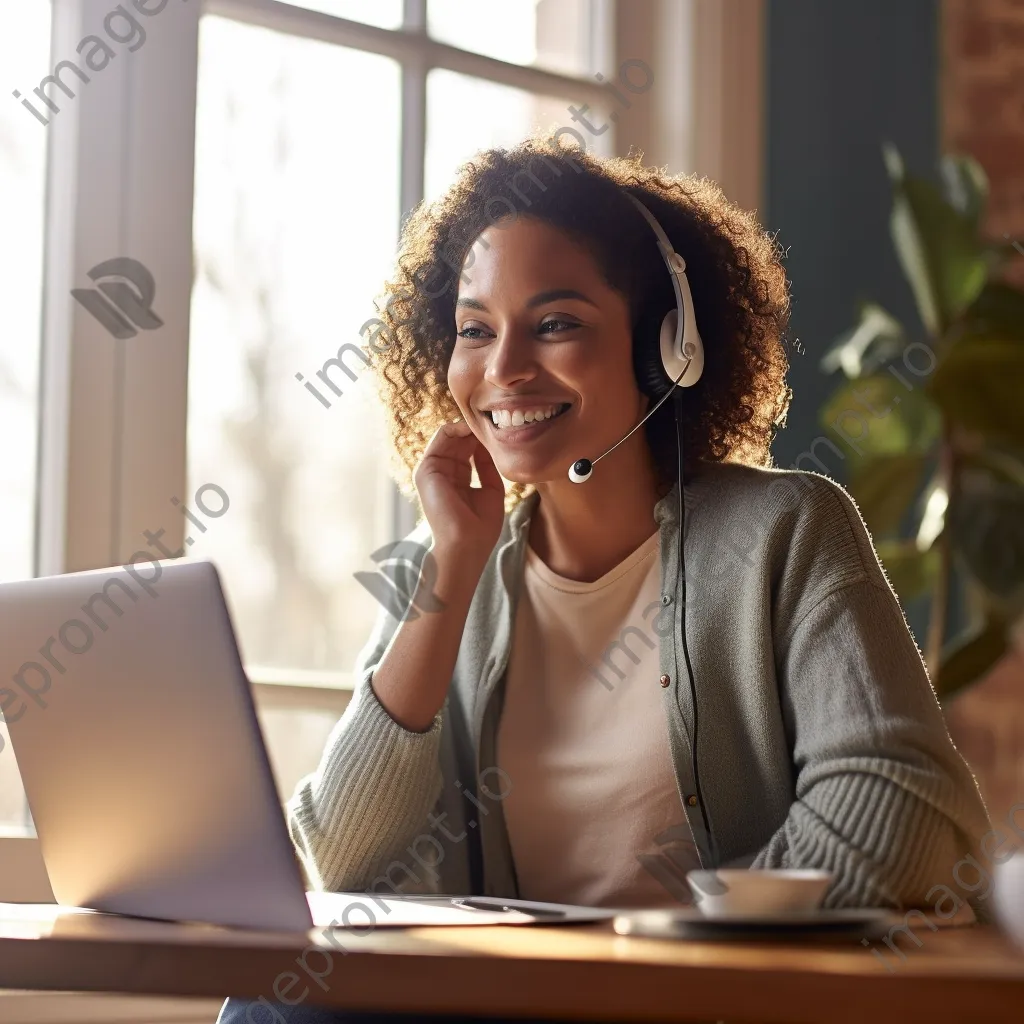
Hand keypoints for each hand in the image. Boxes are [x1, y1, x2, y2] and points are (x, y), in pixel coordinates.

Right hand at [413, 420, 505, 573]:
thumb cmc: (480, 527)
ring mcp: (432, 470)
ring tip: (485, 423)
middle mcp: (442, 473)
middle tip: (495, 421)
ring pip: (449, 435)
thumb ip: (487, 466)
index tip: (502, 430)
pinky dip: (457, 428)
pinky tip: (474, 428)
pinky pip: (441, 437)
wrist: (466, 545)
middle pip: (459, 440)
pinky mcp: (426, 469)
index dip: (482, 438)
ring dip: (468, 426)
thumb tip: (488, 444)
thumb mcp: (492, 490)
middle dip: (476, 430)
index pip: (467, 450)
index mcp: (456, 480)